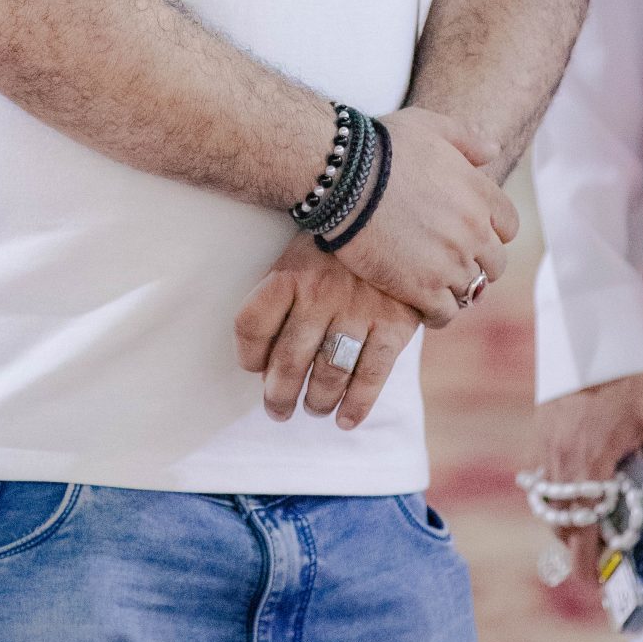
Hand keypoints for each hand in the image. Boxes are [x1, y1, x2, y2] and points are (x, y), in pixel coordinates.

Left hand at [235, 238, 422, 428]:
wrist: (394, 221)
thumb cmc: (337, 252)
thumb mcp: (300, 257)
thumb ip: (281, 301)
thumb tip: (264, 364)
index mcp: (290, 273)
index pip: (251, 323)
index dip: (248, 355)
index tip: (254, 369)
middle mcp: (321, 292)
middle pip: (289, 358)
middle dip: (279, 394)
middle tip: (277, 410)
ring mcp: (359, 309)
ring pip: (329, 372)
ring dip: (317, 401)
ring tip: (313, 408)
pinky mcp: (394, 324)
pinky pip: (372, 375)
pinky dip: (357, 405)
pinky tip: (345, 419)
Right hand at [325, 105, 516, 325]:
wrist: (345, 177)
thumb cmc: (382, 146)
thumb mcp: (428, 125)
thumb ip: (465, 138)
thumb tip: (493, 149)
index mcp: (481, 195)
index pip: (507, 226)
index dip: (489, 232)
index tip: (470, 234)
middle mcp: (474, 232)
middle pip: (494, 264)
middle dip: (476, 264)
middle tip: (450, 263)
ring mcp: (451, 263)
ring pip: (471, 291)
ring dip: (455, 289)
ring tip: (433, 286)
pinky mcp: (423, 288)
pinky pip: (444, 314)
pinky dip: (436, 313)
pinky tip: (420, 305)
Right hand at [528, 372, 642, 580]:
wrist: (592, 340)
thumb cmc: (632, 380)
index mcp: (590, 466)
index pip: (582, 532)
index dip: (588, 565)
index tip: (599, 585)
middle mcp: (561, 463)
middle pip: (561, 525)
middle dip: (578, 550)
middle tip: (601, 564)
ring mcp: (545, 448)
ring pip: (548, 504)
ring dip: (567, 522)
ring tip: (591, 530)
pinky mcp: (540, 434)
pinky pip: (541, 479)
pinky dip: (555, 496)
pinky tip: (577, 493)